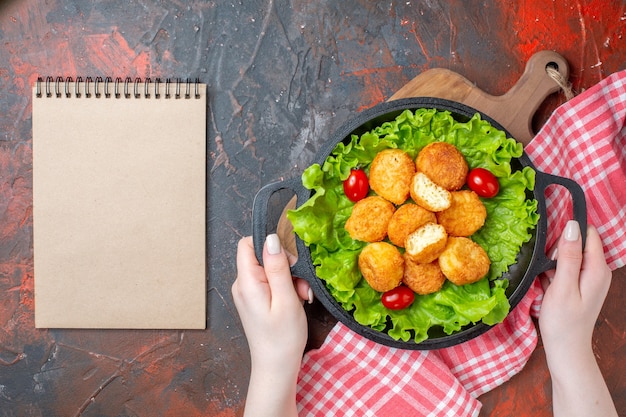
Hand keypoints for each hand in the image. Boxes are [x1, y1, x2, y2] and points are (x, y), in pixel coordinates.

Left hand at [232, 234, 310, 416]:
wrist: (276, 368)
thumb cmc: (282, 338)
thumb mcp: (286, 298)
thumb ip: (278, 267)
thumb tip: (271, 238)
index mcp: (246, 282)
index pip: (247, 244)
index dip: (269, 244)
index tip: (289, 260)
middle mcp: (242, 285)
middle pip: (262, 256)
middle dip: (286, 265)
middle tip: (301, 285)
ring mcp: (248, 293)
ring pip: (269, 269)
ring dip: (289, 278)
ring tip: (300, 296)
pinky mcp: (255, 300)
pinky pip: (270, 282)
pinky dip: (285, 287)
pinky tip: (295, 301)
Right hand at [539, 221, 611, 357]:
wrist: (566, 347)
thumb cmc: (563, 321)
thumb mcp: (562, 286)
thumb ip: (568, 256)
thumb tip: (572, 227)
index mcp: (597, 269)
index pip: (588, 234)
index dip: (569, 235)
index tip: (554, 251)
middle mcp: (598, 271)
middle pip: (578, 243)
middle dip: (560, 250)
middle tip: (550, 270)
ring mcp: (590, 278)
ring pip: (570, 255)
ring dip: (555, 262)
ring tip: (549, 280)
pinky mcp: (581, 284)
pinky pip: (567, 268)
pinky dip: (556, 272)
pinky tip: (550, 285)